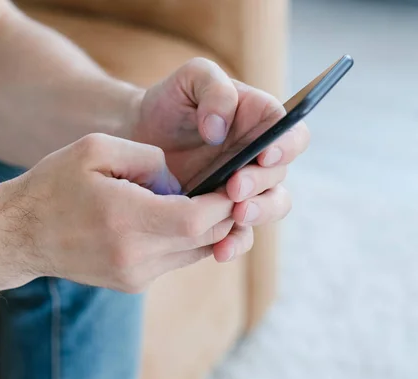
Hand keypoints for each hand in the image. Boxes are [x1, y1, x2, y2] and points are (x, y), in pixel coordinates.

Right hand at [0, 133, 240, 292]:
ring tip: (204, 197)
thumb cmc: (53, 185)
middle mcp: (135, 257)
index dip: (224, 201)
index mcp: (126, 220)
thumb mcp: (96, 149)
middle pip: (204, 239)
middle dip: (224, 212)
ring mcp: (134, 275)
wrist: (20, 233)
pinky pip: (175, 259)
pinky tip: (173, 215)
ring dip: (207, 226)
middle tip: (231, 185)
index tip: (234, 179)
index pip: (198, 219)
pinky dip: (185, 237)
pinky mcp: (132, 283)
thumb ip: (148, 158)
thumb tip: (180, 182)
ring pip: (195, 252)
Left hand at [125, 58, 310, 258]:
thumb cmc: (168, 102)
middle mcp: (257, 157)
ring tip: (235, 215)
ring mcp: (241, 187)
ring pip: (268, 207)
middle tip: (234, 187)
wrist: (136, 135)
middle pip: (279, 176)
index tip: (264, 153)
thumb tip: (220, 129)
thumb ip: (214, 89)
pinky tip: (219, 250)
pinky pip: (238, 233)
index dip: (286, 146)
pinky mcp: (221, 212)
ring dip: (257, 214)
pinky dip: (234, 243)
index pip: (291, 134)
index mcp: (260, 122)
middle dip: (262, 184)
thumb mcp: (191, 78)